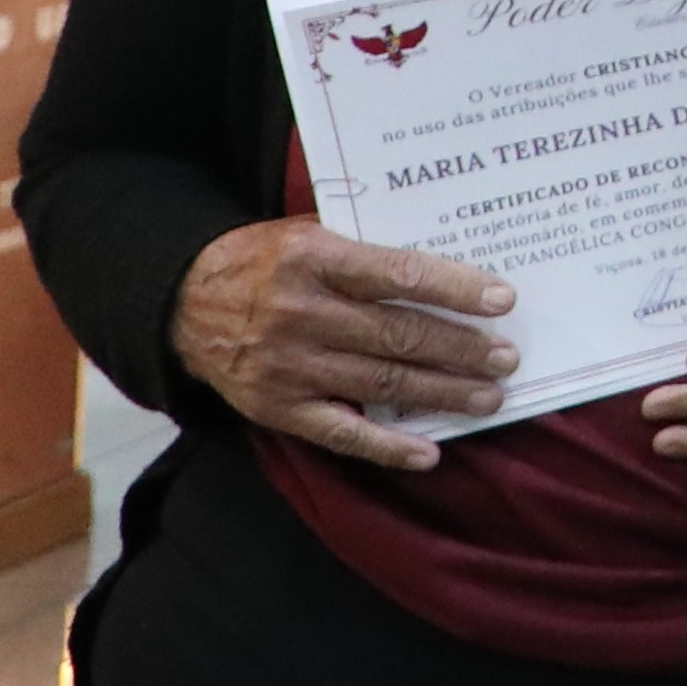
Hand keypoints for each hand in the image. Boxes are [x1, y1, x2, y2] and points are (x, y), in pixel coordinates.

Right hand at [170, 223, 516, 468]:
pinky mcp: (277, 409)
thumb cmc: (262, 260)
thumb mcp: (309, 233)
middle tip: (506, 358)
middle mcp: (302, 314)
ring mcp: (289, 367)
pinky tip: (428, 452)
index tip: (502, 301)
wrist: (180, 302)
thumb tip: (448, 270)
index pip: (398, 275)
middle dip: (460, 349)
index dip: (454, 289)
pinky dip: (387, 447)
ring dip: (441, 393)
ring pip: (381, 384)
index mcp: (315, 260)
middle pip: (397, 335)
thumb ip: (367, 250)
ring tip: (489, 397)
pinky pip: (341, 433)